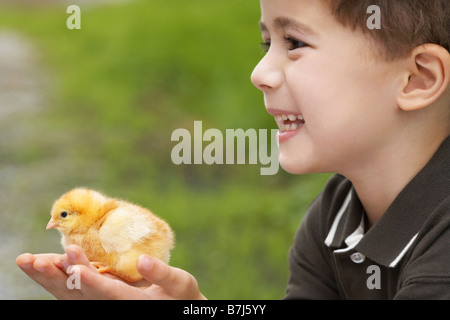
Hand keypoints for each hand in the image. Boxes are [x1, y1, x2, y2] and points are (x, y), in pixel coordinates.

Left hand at [16, 245, 205, 299]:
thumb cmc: (182, 297)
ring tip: (28, 261)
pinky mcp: (99, 298)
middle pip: (79, 295)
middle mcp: (113, 306)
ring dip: (49, 278)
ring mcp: (103, 303)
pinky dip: (56, 279)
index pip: (107, 293)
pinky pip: (73, 292)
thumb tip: (142, 259)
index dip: (90, 280)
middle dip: (56, 277)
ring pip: (70, 295)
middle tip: (33, 261)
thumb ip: (162, 274)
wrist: (176, 309)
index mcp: (134, 303)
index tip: (73, 265)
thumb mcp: (181, 284)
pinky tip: (44, 265)